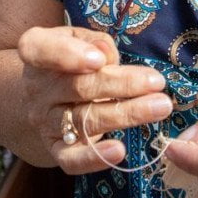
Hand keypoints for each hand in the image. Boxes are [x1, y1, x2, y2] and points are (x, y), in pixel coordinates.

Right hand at [17, 25, 173, 173]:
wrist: (45, 96)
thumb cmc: (72, 58)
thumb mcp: (79, 39)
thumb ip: (94, 42)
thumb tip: (105, 52)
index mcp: (37, 51)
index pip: (40, 49)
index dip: (68, 55)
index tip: (100, 60)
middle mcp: (37, 87)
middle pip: (79, 87)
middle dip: (122, 84)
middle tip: (156, 82)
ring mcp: (45, 120)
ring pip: (85, 120)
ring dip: (126, 114)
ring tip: (160, 107)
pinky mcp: (56, 148)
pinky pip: (70, 159)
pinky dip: (93, 158)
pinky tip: (119, 150)